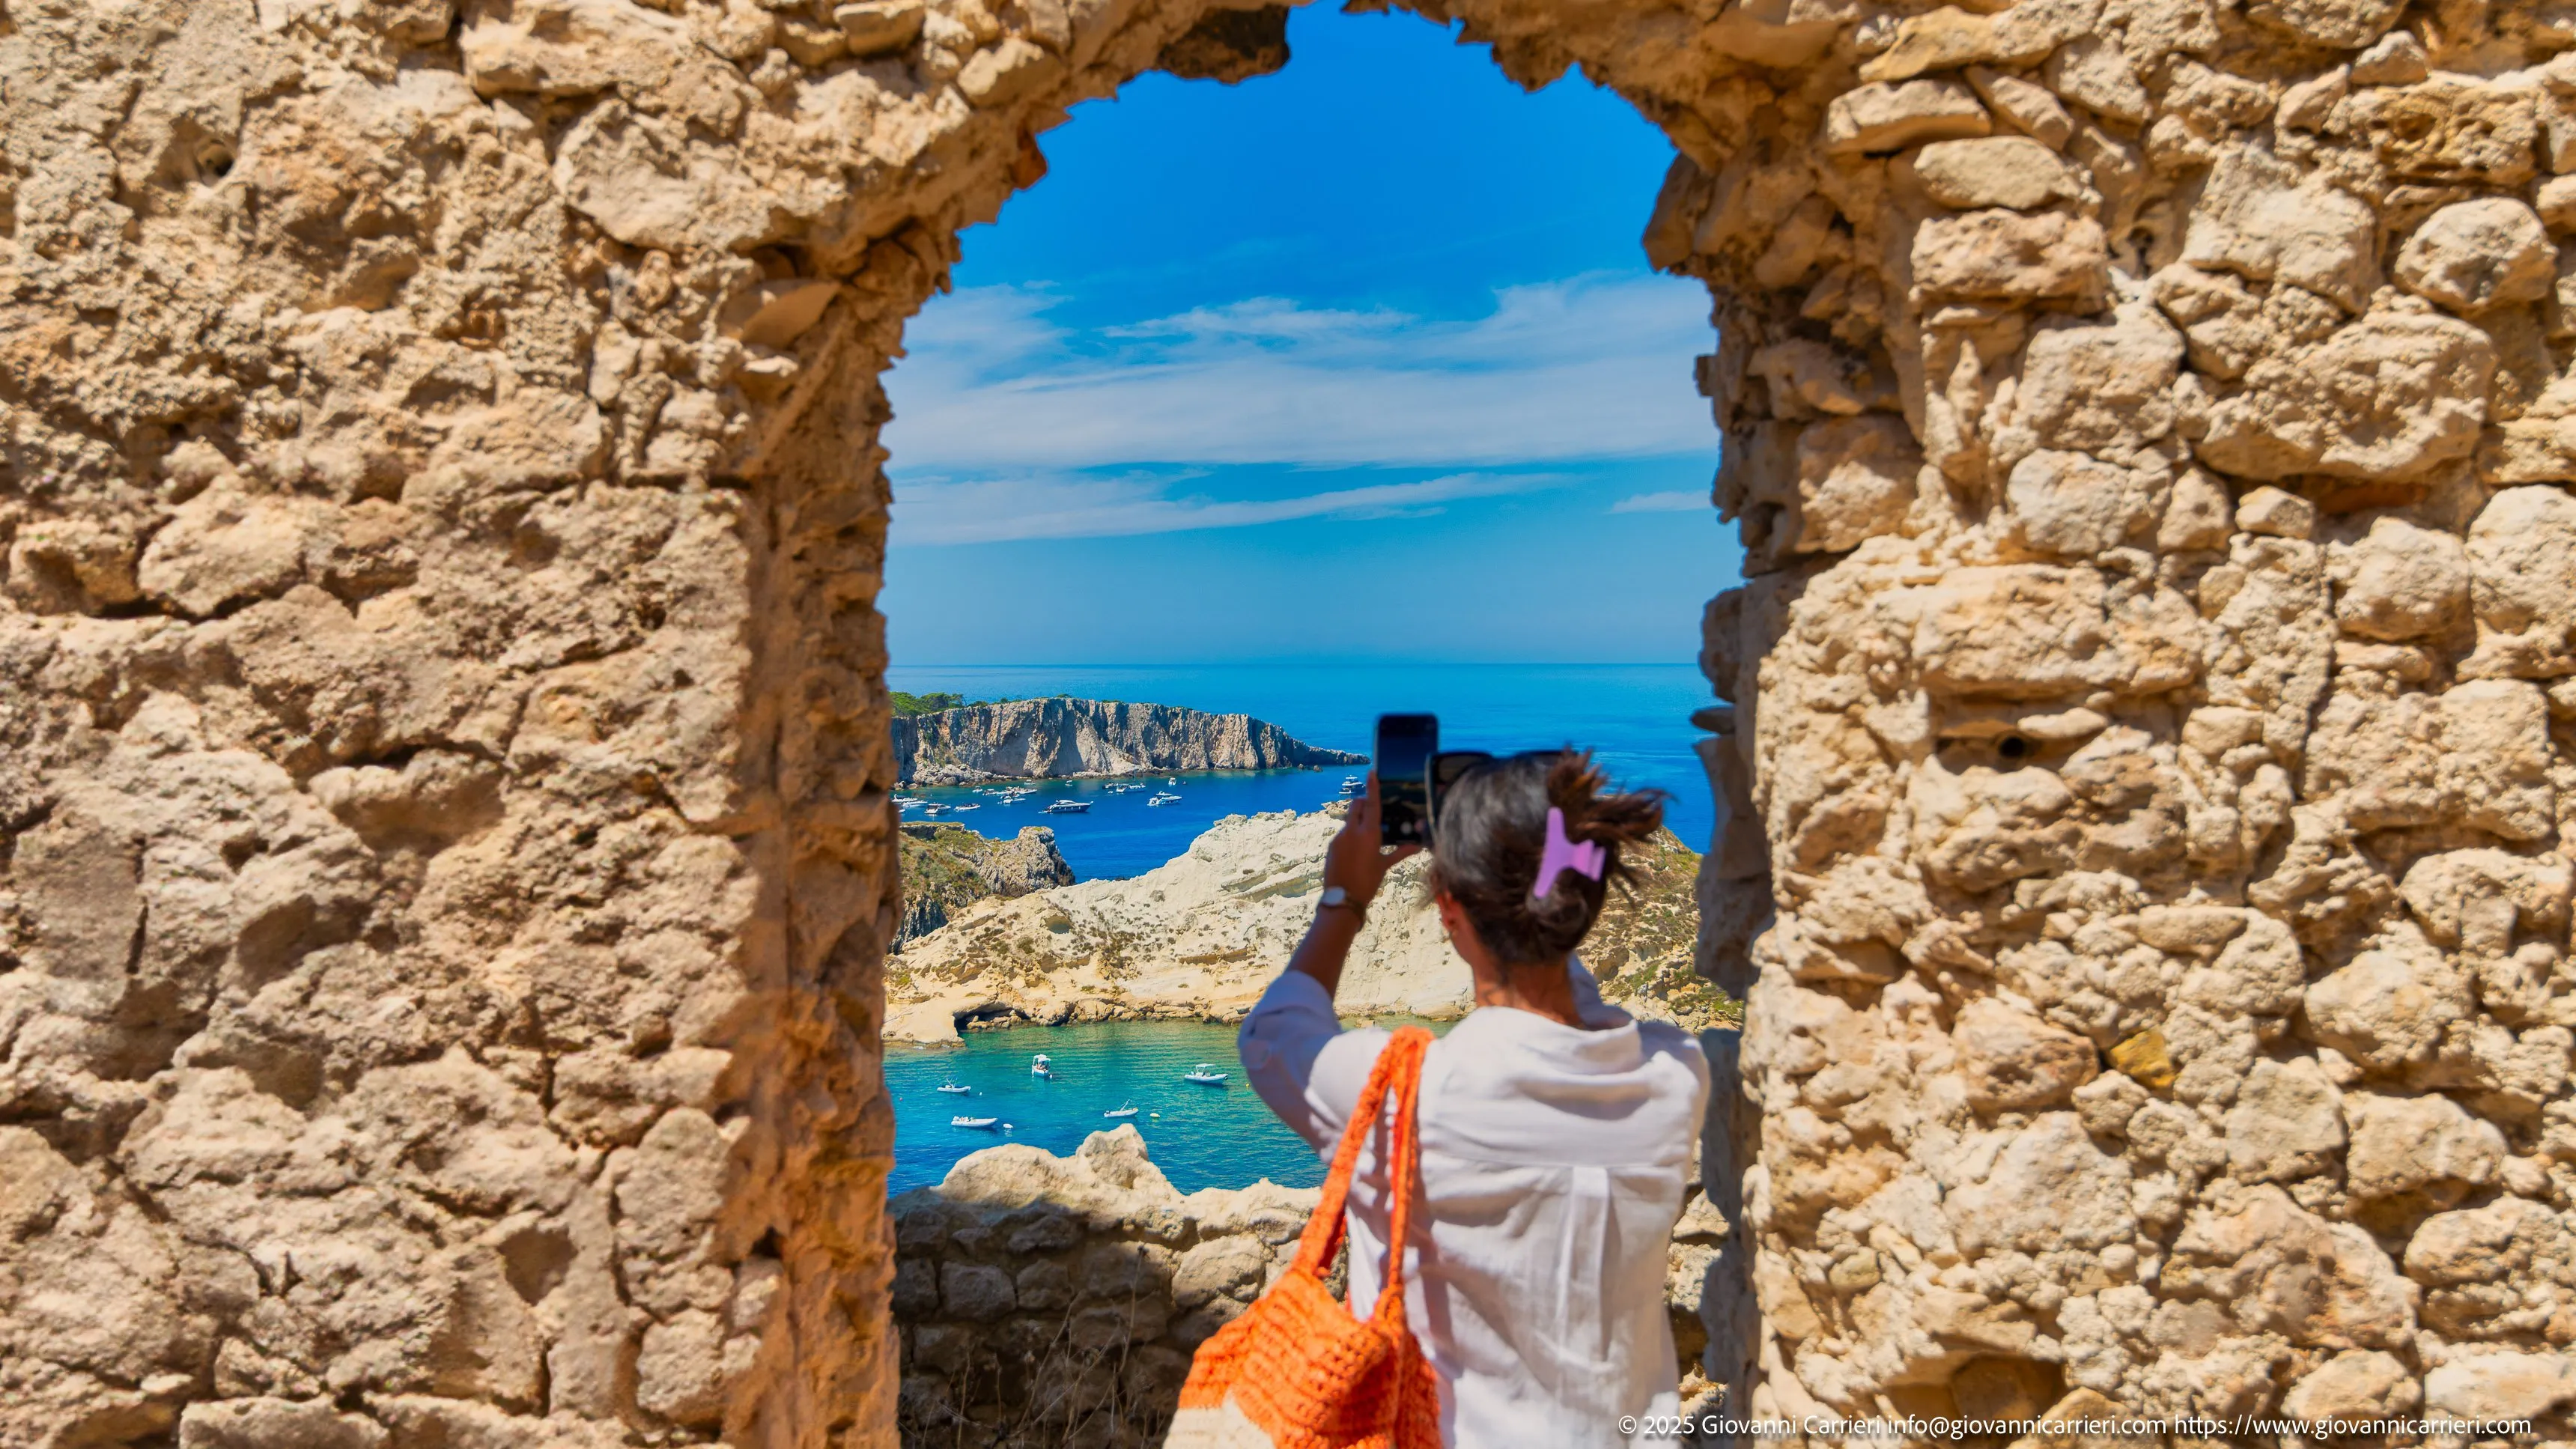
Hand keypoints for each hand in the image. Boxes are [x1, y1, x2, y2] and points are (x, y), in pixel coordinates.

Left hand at [1324, 771, 1420, 909]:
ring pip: (1349, 821)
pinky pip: (1343, 834)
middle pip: (1356, 806)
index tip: (1371, 772)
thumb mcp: (1384, 866)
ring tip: (1366, 838)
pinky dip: (1350, 836)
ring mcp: (1339, 837)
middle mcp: (1352, 831)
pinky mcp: (1331, 846)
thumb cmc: (1368, 882)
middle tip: (1370, 808)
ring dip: (1357, 822)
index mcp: (1368, 834)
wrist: (1343, 899)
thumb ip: (1400, 852)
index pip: (1371, 804)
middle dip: (1362, 802)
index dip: (1372, 787)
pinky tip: (1356, 851)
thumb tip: (1418, 846)